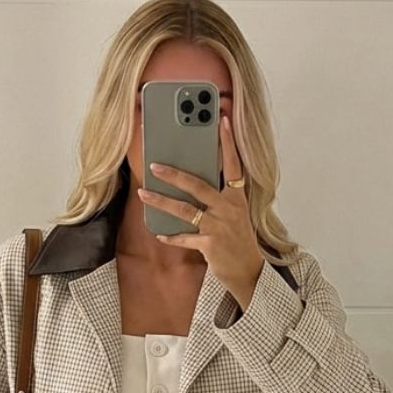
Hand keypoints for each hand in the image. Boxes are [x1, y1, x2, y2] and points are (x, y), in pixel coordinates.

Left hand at [136, 114, 265, 305]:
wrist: (248, 272)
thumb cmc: (238, 241)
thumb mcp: (234, 215)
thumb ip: (218, 199)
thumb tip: (192, 184)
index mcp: (236, 198)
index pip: (233, 165)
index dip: (228, 143)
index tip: (222, 121)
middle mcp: (228, 209)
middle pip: (198, 186)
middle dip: (174, 174)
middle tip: (154, 165)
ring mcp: (218, 227)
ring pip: (184, 210)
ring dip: (161, 201)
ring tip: (143, 194)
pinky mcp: (210, 245)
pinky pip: (184, 238)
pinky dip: (171, 236)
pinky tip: (159, 232)